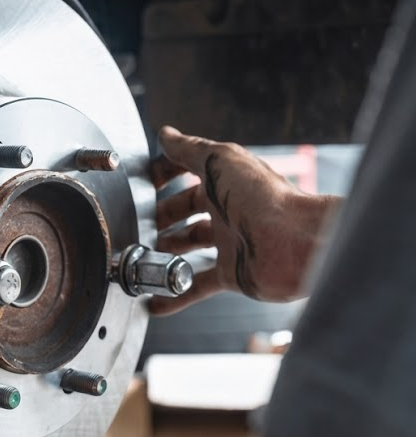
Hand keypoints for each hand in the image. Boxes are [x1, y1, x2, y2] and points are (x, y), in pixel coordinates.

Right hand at [150, 127, 338, 315]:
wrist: (298, 243)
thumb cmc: (267, 200)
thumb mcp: (221, 162)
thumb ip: (190, 149)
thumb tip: (167, 135)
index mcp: (224, 183)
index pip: (188, 173)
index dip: (165, 175)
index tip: (144, 183)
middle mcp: (227, 211)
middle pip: (186, 212)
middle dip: (162, 216)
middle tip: (138, 223)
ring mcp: (229, 243)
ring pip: (189, 247)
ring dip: (165, 252)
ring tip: (142, 256)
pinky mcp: (231, 274)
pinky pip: (197, 286)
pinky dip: (175, 297)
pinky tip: (156, 302)